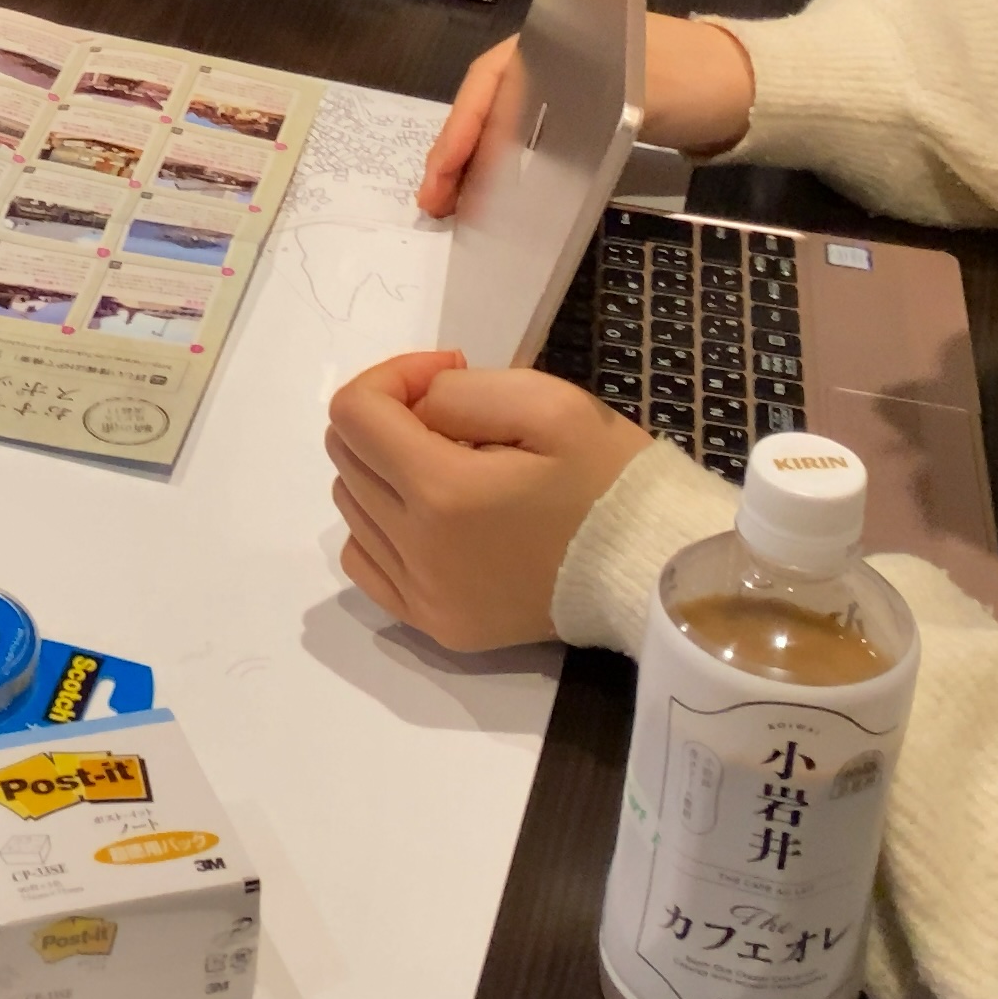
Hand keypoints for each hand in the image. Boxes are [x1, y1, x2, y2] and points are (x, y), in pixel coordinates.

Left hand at [326, 350, 648, 651]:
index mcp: (442, 492)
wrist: (650, 569)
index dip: (393, 377)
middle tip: (456, 419)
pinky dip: (380, 527)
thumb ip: (462, 392)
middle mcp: (417, 551)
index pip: (354, 413)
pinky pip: (365, 562)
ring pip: (351, 506)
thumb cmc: (608, 480)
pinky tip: (432, 516)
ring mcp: (423, 595)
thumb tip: (415, 406)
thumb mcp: (549, 402)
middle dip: (389, 419)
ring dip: (385, 472)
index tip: (447, 373)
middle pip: (346, 457)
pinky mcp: (435, 624)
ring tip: (453, 467)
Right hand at [413, 18, 758, 217]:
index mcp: (554, 40)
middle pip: (487, 105)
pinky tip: (492, 197)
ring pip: (502, 125)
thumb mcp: (638, 95)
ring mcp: (562, 89)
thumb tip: (522, 149)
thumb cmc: (691, 81)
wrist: (745, 88)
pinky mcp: (580, 118)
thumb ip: (583, 117)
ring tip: (449, 205)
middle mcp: (548, 60)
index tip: (441, 170)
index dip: (459, 127)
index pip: (489, 81)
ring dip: (473, 164)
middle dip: (455, 152)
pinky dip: (504, 168)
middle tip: (432, 201)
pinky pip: (528, 141)